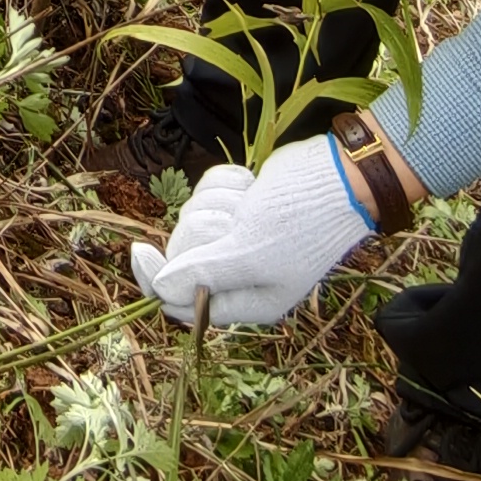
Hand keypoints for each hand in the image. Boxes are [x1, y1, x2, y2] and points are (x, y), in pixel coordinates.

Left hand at [127, 133, 374, 327]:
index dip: (157, 280)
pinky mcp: (240, 205)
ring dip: (220, 202)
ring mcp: (239, 238)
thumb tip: (160, 291)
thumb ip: (203, 274)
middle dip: (205, 228)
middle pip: (184, 253)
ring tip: (252, 203)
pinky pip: (207, 191)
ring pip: (194, 216)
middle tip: (238, 222)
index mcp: (247, 301)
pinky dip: (226, 183)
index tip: (141, 251)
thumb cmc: (300, 221)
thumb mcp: (249, 253)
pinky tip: (252, 185)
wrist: (340, 177)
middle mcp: (240, 274)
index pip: (183, 304)